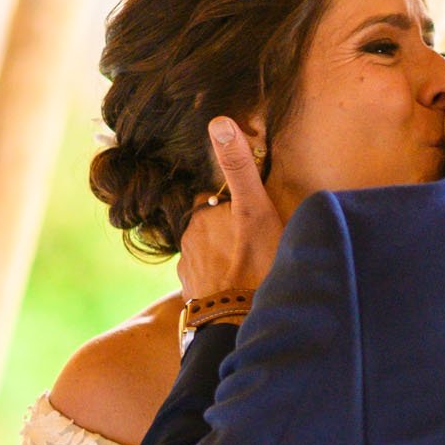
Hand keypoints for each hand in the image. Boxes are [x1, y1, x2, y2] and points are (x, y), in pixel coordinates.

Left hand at [177, 117, 281, 300]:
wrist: (238, 323)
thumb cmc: (254, 265)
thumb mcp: (255, 209)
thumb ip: (238, 166)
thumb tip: (219, 121)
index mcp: (202, 216)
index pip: (215, 199)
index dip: (233, 204)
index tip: (250, 216)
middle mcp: (188, 240)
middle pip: (210, 225)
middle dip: (227, 230)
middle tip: (256, 244)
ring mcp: (189, 269)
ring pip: (208, 253)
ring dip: (224, 257)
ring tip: (250, 269)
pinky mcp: (192, 295)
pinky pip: (206, 280)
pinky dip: (219, 281)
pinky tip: (238, 288)